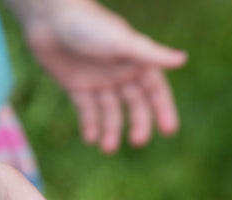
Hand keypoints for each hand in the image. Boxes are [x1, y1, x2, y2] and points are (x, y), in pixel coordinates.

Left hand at [23, 0, 186, 152]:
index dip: (163, 109)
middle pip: (135, 105)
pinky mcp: (77, 86)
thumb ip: (150, 54)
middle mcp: (119, 72)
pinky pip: (87, 110)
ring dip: (110, 130)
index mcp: (135, 61)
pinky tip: (90, 139)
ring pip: (110, 111)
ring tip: (107, 149)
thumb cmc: (89, 25)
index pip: (156, 90)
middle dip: (138, 124)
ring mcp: (98, 80)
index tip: (169, 131)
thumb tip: (183, 59)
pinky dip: (90, 124)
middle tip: (137, 142)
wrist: (49, 19)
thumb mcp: (122, 43)